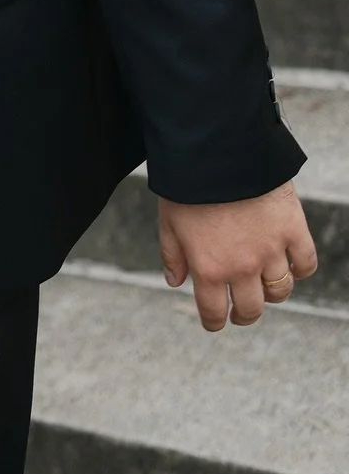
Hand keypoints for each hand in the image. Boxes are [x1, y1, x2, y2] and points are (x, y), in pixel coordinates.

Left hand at [159, 183, 316, 331]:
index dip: (214, 322)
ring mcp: (271, 250)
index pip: (214, 312)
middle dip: (244, 314)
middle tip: (241, 311)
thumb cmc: (188, 185)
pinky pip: (305, 263)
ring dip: (271, 294)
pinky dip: (300, 269)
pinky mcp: (293, 230)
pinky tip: (291, 265)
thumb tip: (175, 283)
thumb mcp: (168, 222)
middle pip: (251, 308)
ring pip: (281, 291)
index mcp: (208, 268)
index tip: (215, 322)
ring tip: (264, 288)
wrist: (220, 151)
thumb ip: (172, 255)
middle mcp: (242, 267)